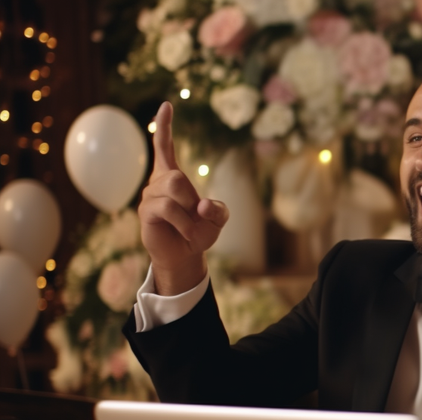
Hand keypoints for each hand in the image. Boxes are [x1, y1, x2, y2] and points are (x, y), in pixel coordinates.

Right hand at [138, 102, 228, 294]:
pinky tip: (186, 232)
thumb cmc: (199, 232)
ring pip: (173, 192)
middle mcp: (157, 182)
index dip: (164, 127)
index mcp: (172, 175)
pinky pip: (166, 209)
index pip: (164, 146)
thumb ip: (218, 210)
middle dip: (191, 197)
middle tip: (197, 215)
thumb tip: (201, 205)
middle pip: (176, 176)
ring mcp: (149, 196)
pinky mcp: (145, 212)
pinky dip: (184, 222)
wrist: (185, 254)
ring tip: (191, 227)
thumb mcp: (218, 219)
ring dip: (189, 214)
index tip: (166, 105)